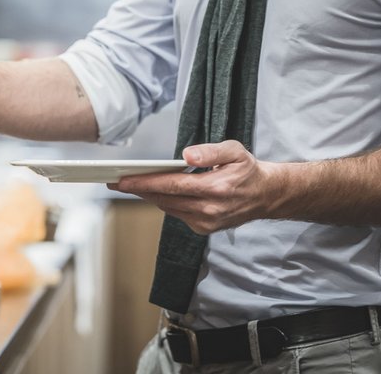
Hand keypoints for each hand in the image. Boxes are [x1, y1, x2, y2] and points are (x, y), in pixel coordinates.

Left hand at [109, 140, 279, 234]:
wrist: (266, 196)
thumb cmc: (248, 170)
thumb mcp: (235, 151)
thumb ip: (210, 151)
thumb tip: (186, 155)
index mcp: (216, 189)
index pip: (171, 185)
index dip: (143, 183)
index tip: (121, 180)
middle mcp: (209, 209)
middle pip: (164, 199)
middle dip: (138, 189)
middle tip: (115, 181)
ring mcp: (205, 222)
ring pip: (167, 207)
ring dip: (149, 196)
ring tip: (130, 184)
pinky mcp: (203, 229)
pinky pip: (176, 213)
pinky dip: (165, 202)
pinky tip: (157, 191)